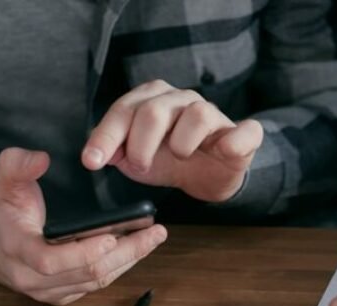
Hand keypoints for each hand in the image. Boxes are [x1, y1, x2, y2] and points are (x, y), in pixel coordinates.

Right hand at [0, 147, 167, 305]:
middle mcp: (32, 277)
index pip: (50, 261)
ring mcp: (49, 291)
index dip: (82, 253)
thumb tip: (40, 159)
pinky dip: (119, 267)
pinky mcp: (62, 295)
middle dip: (125, 254)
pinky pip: (96, 286)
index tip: (111, 236)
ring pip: (96, 282)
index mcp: (17, 250)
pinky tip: (137, 248)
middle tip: (153, 233)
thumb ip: (17, 164)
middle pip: (86, 274)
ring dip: (129, 260)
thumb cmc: (2, 209)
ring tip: (153, 238)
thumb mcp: (1, 179)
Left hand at [81, 80, 263, 202]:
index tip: (92, 161)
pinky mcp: (242, 134)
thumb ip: (115, 152)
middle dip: (140, 145)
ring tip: (179, 157)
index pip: (124, 110)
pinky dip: (234, 141)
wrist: (208, 176)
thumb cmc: (170, 160)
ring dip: (181, 144)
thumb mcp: (136, 159)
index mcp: (153, 99)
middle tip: (141, 165)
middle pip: (154, 111)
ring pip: (197, 115)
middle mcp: (182, 99)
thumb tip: (99, 154)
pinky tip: (223, 150)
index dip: (106, 136)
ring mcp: (214, 114)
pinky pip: (244, 131)